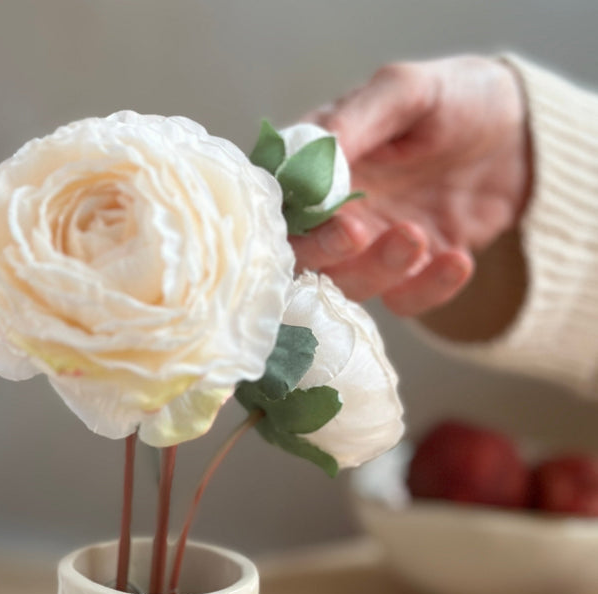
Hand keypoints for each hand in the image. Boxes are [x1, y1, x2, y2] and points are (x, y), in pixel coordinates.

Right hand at [292, 56, 531, 316]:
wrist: (518, 132)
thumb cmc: (453, 98)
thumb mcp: (405, 90)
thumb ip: (355, 120)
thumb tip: (309, 153)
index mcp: (315, 165)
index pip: (278, 202)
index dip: (286, 216)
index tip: (316, 210)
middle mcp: (332, 213)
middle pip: (303, 255)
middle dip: (324, 252)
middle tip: (356, 232)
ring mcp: (369, 249)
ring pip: (350, 284)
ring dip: (378, 269)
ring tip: (417, 236)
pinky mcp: (410, 275)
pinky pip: (405, 301)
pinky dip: (428, 289)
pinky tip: (458, 259)